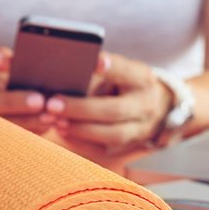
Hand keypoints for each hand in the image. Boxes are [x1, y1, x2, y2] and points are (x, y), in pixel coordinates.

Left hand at [45, 53, 172, 151]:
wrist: (156, 108)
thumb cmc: (126, 84)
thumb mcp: (120, 73)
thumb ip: (97, 74)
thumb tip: (63, 76)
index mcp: (142, 80)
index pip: (127, 71)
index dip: (112, 67)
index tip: (96, 61)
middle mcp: (145, 105)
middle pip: (115, 110)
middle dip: (82, 108)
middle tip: (53, 104)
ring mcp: (141, 129)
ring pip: (113, 134)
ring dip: (81, 129)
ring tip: (56, 121)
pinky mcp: (130, 146)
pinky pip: (105, 148)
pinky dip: (81, 140)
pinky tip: (63, 131)